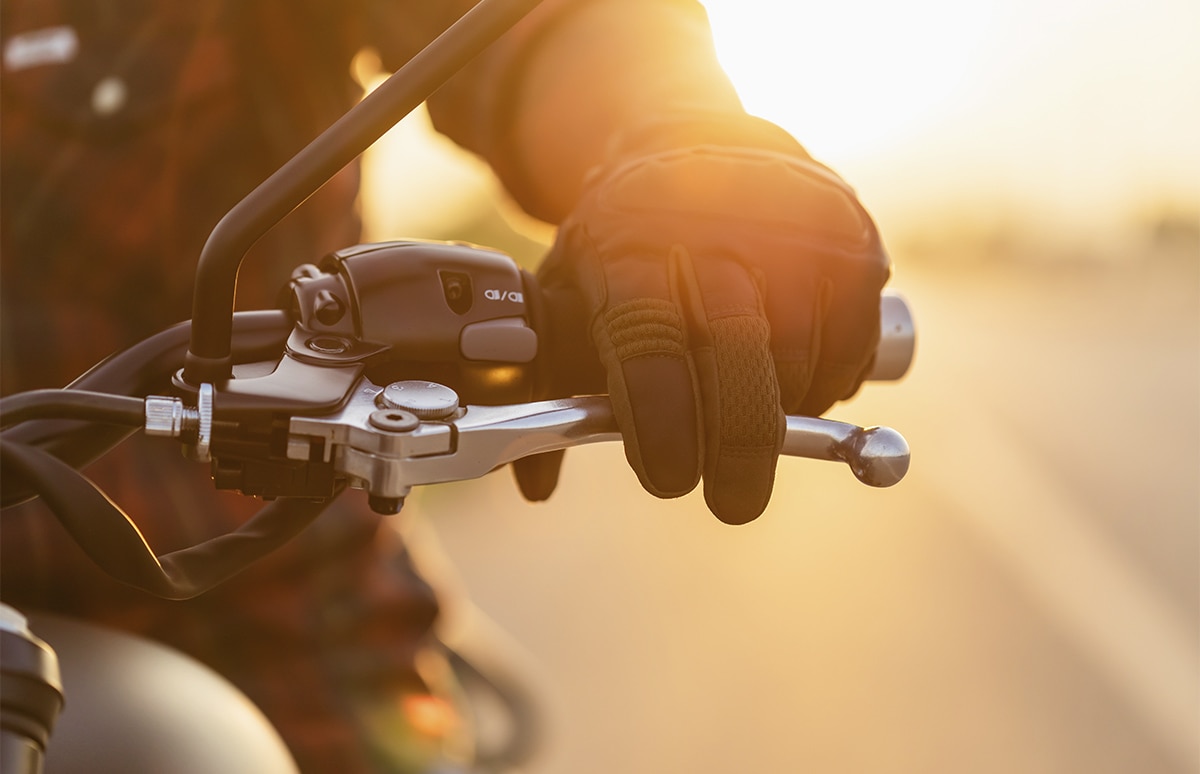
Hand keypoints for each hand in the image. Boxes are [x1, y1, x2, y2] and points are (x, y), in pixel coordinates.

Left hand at [517, 112, 889, 523]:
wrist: (695, 138)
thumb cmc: (623, 239)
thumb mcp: (569, 288)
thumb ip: (551, 382)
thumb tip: (535, 485)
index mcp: (629, 244)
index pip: (649, 343)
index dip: (662, 421)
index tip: (669, 480)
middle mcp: (714, 227)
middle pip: (736, 353)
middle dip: (738, 444)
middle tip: (733, 502)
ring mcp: (790, 227)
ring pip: (798, 358)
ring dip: (779, 414)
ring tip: (751, 419)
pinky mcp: (850, 237)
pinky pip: (850, 344)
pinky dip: (826, 384)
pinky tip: (793, 381)